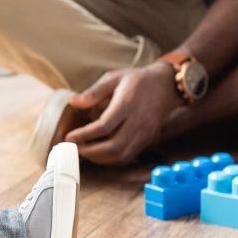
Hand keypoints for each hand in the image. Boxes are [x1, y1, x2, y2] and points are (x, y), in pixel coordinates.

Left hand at [64, 63, 181, 165]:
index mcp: (127, 104)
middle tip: (74, 147)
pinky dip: (111, 159)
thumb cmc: (138, 80)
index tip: (69, 137)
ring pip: (121, 155)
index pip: (104, 126)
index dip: (84, 135)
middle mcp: (138, 122)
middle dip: (90, 151)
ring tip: (84, 151)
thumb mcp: (114, 78)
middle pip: (113, 146)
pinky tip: (99, 153)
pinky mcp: (148, 140)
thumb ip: (93, 92)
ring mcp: (145, 133)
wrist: (168, 85)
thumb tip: (73, 102)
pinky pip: (129, 156)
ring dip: (99, 158)